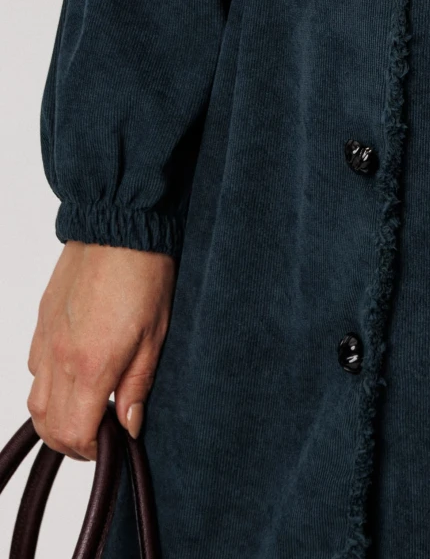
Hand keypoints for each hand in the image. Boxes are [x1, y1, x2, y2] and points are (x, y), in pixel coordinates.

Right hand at [27, 241, 176, 458]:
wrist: (119, 223)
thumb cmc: (144, 273)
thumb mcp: (155, 335)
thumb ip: (137, 386)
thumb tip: (129, 427)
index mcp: (89, 366)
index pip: (74, 433)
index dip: (91, 448)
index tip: (110, 442)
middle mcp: (58, 357)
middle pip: (47, 424)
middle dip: (70, 441)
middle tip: (98, 434)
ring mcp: (45, 338)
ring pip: (35, 399)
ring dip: (55, 415)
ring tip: (86, 408)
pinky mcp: (41, 321)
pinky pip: (33, 367)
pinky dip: (47, 383)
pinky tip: (73, 373)